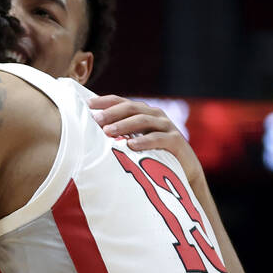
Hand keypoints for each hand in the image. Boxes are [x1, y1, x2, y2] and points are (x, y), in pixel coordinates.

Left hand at [88, 94, 203, 185]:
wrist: (184, 171)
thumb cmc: (153, 155)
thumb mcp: (135, 142)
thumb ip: (120, 135)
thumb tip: (91, 134)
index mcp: (144, 112)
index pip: (122, 102)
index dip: (105, 101)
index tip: (88, 104)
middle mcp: (156, 115)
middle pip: (131, 108)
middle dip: (112, 113)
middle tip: (96, 120)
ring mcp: (167, 126)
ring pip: (143, 120)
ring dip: (124, 125)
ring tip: (108, 132)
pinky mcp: (176, 140)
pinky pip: (158, 138)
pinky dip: (144, 141)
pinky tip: (131, 145)